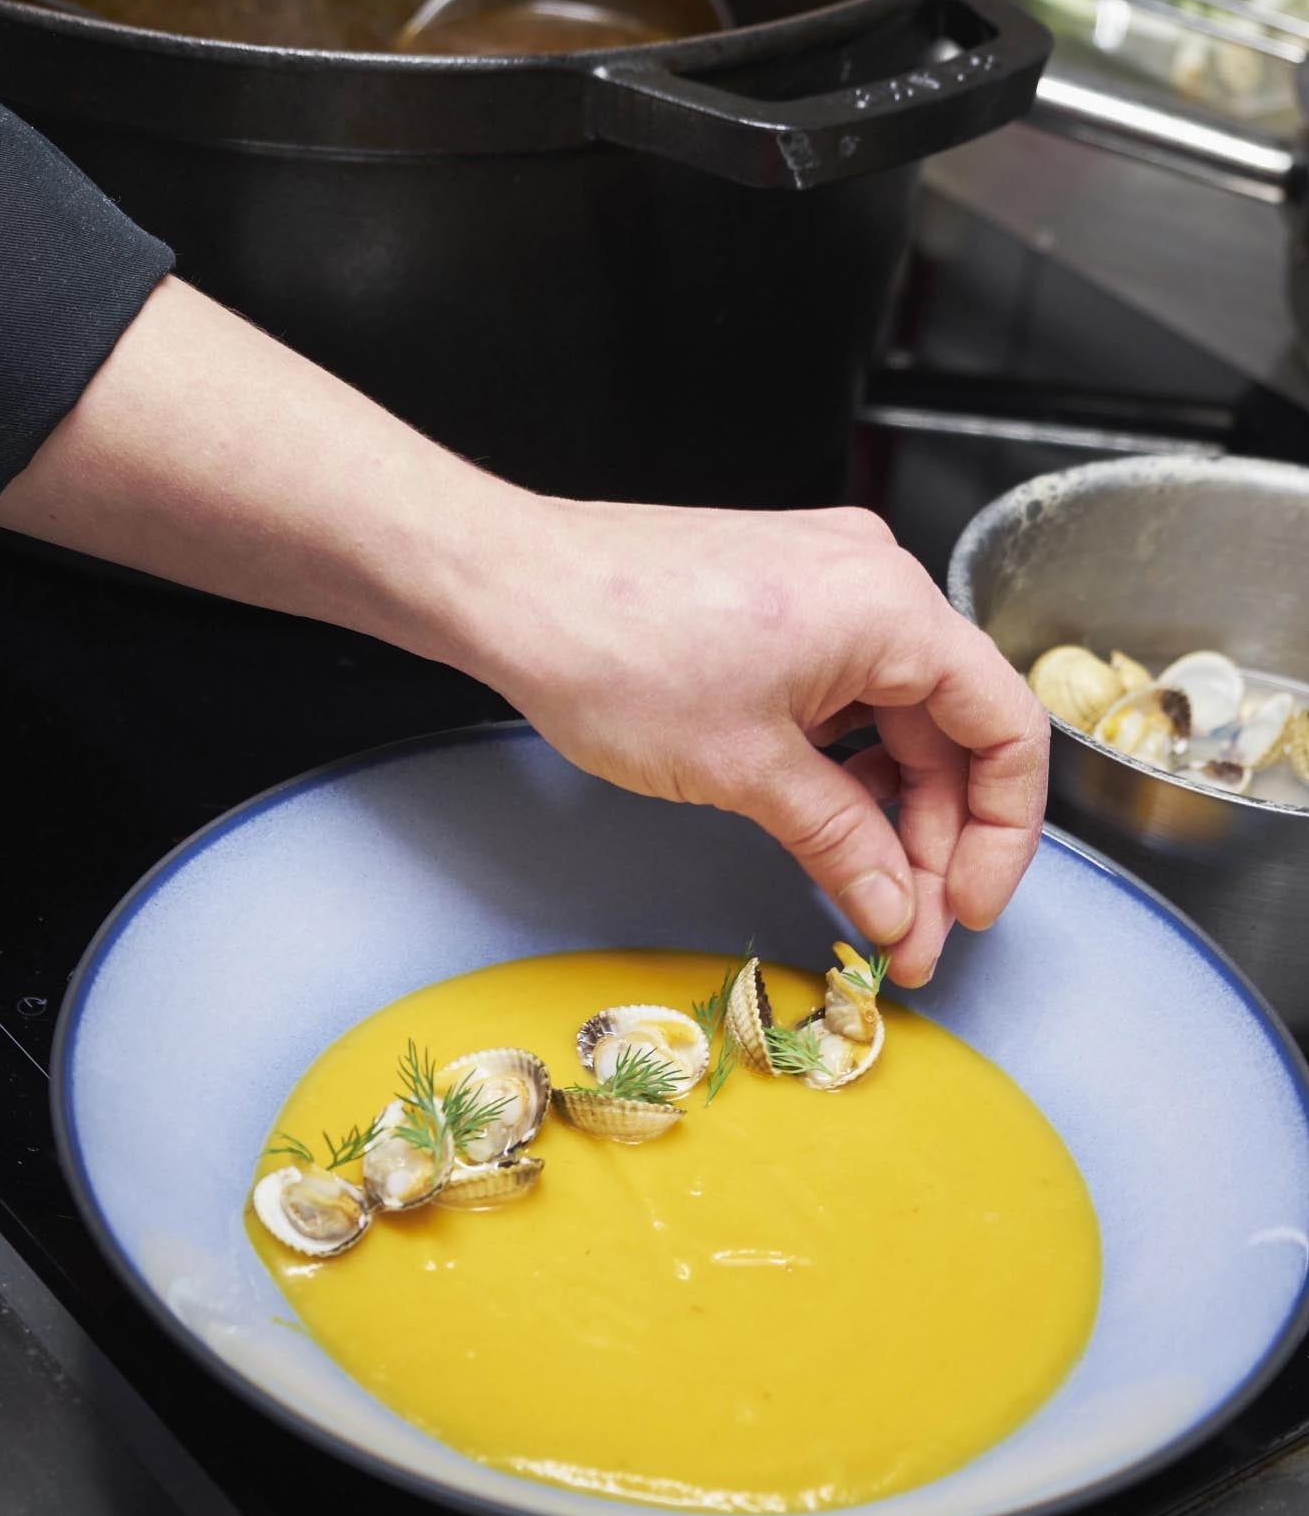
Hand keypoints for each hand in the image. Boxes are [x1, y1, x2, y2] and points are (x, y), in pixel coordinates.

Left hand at [487, 501, 1048, 987]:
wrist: (508, 586)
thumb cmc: (611, 649)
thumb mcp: (744, 771)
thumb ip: (841, 842)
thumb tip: (898, 908)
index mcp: (892, 608)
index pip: (1007, 729)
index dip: (1002, 834)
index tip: (966, 907)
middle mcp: (874, 582)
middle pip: (953, 730)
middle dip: (935, 840)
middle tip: (907, 933)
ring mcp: (826, 585)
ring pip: (897, 717)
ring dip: (889, 810)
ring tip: (867, 895)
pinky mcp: (781, 601)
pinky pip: (847, 692)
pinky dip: (845, 764)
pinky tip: (829, 826)